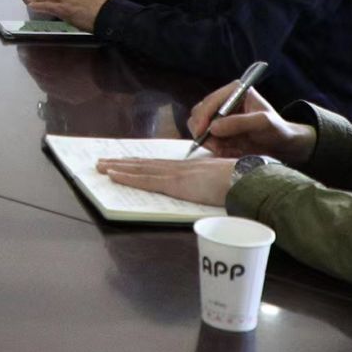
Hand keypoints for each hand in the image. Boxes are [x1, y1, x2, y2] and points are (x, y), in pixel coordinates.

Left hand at [95, 155, 237, 206]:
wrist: (251, 179)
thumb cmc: (245, 182)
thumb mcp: (225, 182)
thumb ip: (214, 185)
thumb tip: (213, 190)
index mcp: (192, 168)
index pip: (160, 164)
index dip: (142, 163)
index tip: (127, 161)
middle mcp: (181, 167)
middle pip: (146, 164)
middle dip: (123, 163)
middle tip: (103, 161)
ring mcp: (177, 174)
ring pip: (141, 169)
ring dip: (119, 168)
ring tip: (100, 166)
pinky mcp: (176, 183)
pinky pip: (146, 180)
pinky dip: (127, 177)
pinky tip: (113, 175)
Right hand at [186, 83, 316, 163]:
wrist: (280, 144)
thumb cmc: (276, 129)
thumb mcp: (262, 123)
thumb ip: (239, 123)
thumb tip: (213, 127)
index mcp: (234, 91)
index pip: (210, 101)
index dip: (203, 117)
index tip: (202, 133)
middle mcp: (223, 100)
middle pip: (199, 113)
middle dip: (203, 130)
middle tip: (215, 145)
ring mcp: (218, 115)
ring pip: (198, 126)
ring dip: (208, 140)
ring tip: (224, 149)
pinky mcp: (217, 129)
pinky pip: (205, 138)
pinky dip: (213, 146)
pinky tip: (227, 150)